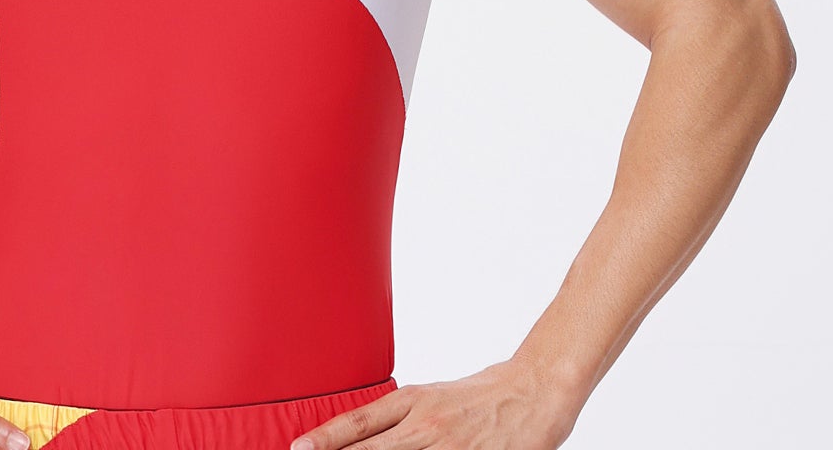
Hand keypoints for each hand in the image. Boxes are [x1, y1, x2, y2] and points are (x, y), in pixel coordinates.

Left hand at [288, 359, 580, 449]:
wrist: (534, 389)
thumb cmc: (482, 395)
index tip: (298, 448)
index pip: (359, 422)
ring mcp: (448, 447)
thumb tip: (367, 436)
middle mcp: (425, 425)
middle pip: (371, 449)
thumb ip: (403, 418)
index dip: (327, 437)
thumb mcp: (434, 398)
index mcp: (413, 402)